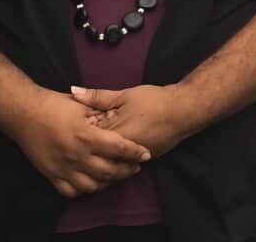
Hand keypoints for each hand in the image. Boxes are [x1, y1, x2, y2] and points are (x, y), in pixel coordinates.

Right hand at [10, 89, 151, 198]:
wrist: (24, 113)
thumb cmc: (55, 105)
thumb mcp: (82, 104)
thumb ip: (102, 112)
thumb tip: (121, 115)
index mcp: (87, 136)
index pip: (119, 148)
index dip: (135, 152)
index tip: (146, 154)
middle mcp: (77, 155)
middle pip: (110, 171)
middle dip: (127, 170)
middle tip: (135, 166)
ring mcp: (63, 168)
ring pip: (93, 186)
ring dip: (108, 182)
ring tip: (115, 174)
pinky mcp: (51, 175)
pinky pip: (72, 191)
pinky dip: (84, 189)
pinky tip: (92, 181)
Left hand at [71, 84, 193, 158]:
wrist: (183, 111)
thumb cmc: (154, 102)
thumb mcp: (124, 95)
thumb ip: (98, 97)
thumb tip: (73, 92)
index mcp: (112, 134)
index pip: (86, 137)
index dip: (78, 129)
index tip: (72, 122)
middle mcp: (120, 152)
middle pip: (95, 153)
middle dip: (87, 145)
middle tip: (81, 134)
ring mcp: (132, 160)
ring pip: (109, 161)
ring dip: (101, 154)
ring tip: (95, 145)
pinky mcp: (143, 161)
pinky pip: (123, 163)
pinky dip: (116, 157)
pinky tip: (114, 150)